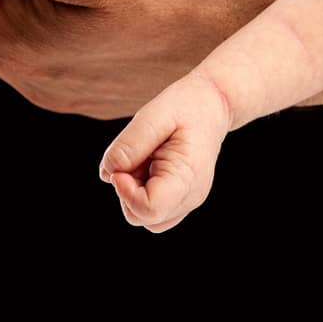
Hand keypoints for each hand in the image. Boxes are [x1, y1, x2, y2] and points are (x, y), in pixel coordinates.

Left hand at [97, 73, 231, 231]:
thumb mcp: (155, 114)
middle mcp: (190, 196)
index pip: (149, 209)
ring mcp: (187, 201)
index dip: (125, 192)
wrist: (213, 104)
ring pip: (144, 217)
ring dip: (132, 192)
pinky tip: (149, 167)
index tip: (122, 168)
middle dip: (126, 190)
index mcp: (188, 176)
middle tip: (136, 157)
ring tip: (145, 160)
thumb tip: (109, 173)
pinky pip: (151, 210)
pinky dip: (140, 192)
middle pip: (142, 217)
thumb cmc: (187, 106)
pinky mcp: (180, 199)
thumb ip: (130, 145)